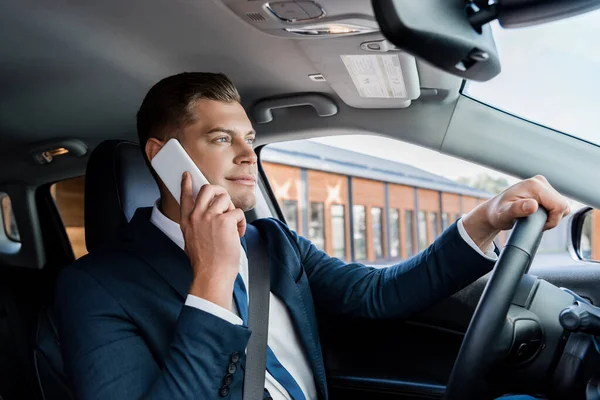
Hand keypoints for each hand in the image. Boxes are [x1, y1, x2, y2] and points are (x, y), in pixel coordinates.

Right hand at [179, 172, 245, 310]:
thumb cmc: (206, 263)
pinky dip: (241, 224)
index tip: (187, 175)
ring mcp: (210, 217)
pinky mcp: (225, 221)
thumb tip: (208, 217)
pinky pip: (237, 212)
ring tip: (232, 227)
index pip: (185, 197)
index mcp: (187, 222)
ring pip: (225, 198)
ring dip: (232, 211)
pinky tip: (237, 235)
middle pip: (208, 189)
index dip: (187, 184)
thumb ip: (197, 226)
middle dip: (220, 193)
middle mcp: (197, 216)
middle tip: (226, 205)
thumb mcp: (192, 241)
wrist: (211, 275)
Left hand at [462, 175, 570, 250]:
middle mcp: (540, 181)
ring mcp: (542, 184)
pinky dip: (551, 213)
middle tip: (534, 222)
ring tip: (534, 219)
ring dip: (551, 216)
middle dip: (552, 218)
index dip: (552, 220)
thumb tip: (533, 205)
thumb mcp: (504, 215)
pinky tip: (537, 215)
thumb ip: (517, 209)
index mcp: (534, 185)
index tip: (538, 225)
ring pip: (561, 205)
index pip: (560, 205)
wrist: (493, 211)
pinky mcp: (544, 190)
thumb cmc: (497, 214)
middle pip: (562, 205)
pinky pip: (557, 204)